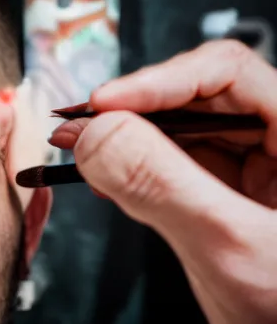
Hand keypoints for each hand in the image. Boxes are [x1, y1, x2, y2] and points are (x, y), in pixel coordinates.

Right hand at [49, 40, 276, 323]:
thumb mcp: (227, 248)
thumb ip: (161, 186)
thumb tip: (96, 135)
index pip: (228, 74)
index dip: (158, 81)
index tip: (102, 105)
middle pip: (196, 97)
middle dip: (131, 110)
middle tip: (77, 126)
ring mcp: (247, 169)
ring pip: (175, 131)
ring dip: (123, 138)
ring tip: (77, 147)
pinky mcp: (218, 194)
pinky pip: (168, 166)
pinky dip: (130, 169)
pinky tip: (104, 177)